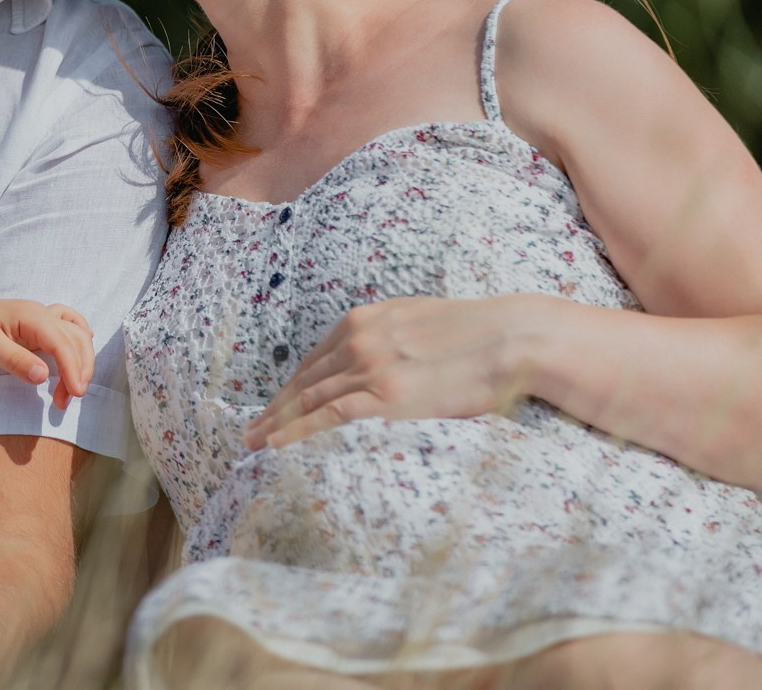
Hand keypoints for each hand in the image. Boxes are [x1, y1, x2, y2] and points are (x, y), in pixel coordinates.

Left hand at [0, 300, 93, 408]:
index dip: (72, 367)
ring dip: (79, 359)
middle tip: (69, 399)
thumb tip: (44, 376)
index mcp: (29, 314)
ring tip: (70, 389)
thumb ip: (15, 360)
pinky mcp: (33, 330)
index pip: (61, 341)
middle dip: (78, 368)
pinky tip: (82, 348)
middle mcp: (39, 313)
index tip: (75, 393)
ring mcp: (37, 320)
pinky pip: (65, 328)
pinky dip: (77, 338)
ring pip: (73, 333)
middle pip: (74, 337)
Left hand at [244, 295, 539, 449]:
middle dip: (275, 406)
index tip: (276, 404)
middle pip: (304, 380)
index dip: (291, 386)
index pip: (315, 359)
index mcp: (366, 320)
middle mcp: (358, 340)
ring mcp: (369, 367)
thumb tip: (387, 362)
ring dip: (276, 422)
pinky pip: (328, 416)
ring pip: (308, 399)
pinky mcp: (385, 395)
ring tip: (254, 442)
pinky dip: (297, 430)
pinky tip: (277, 443)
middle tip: (251, 429)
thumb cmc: (477, 333)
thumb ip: (393, 339)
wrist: (510, 337)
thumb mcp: (421, 322)